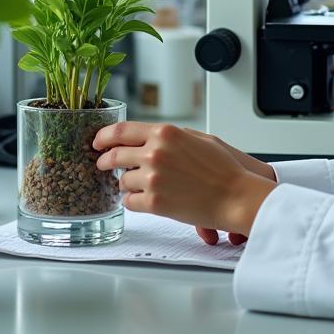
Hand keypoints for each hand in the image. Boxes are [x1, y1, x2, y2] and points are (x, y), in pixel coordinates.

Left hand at [93, 122, 275, 237]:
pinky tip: (147, 200)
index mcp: (166, 133)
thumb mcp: (198, 138)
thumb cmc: (223, 169)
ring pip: (122, 181)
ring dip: (127, 184)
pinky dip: (134, 202)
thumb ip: (170, 136)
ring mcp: (152, 178)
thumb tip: (148, 137)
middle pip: (114, 155)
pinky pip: (129, 202)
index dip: (104, 136)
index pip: (121, 130)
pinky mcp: (153, 202)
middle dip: (105, 161)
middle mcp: (155, 153)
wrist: (235, 195)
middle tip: (103, 165)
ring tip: (141, 186)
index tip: (97, 142)